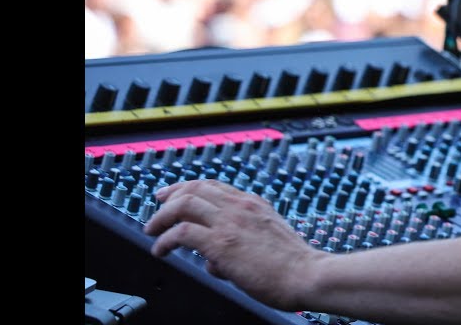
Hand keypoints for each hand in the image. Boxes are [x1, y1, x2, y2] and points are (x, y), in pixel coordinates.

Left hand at [144, 178, 323, 310]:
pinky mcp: (222, 243)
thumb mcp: (268, 241)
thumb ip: (241, 243)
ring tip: (153, 231)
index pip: (213, 186)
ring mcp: (230, 223)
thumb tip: (214, 261)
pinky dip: (165, 240)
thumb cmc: (293, 265)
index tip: (173, 194)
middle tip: (156, 208)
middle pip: (195, 189)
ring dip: (161, 217)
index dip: (188, 188)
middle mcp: (240, 207)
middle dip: (170, 197)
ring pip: (183, 204)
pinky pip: (181, 232)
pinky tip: (161, 250)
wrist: (307, 275)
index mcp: (253, 204)